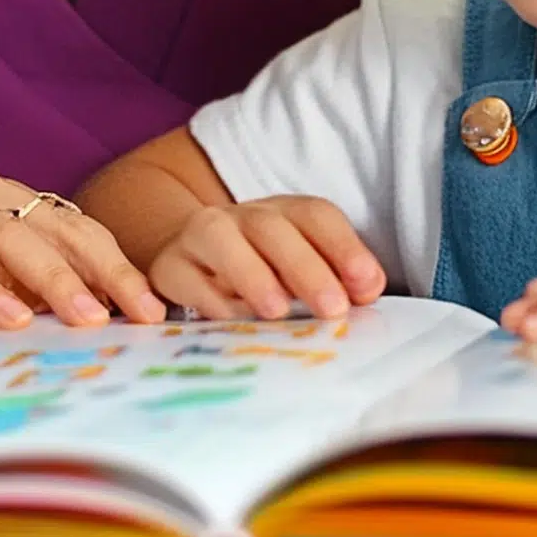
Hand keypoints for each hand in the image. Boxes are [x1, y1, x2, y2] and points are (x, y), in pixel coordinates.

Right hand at [0, 166, 165, 358]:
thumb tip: (89, 330)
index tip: (152, 310)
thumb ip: (13, 303)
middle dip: (102, 271)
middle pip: (51, 225)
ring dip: (51, 278)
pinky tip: (10, 317)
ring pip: (6, 234)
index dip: (115, 265)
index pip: (69, 228)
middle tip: (138, 315)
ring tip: (88, 318)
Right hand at [148, 195, 385, 320]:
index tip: (367, 286)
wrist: (187, 257)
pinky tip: (232, 322)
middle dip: (305, 266)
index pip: (316, 216)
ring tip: (277, 311)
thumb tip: (367, 290)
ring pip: (219, 238)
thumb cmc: (257, 272)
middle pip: (271, 227)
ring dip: (251, 272)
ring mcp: (200, 237)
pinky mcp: (169, 267)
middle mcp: (241, 217)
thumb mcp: (299, 270)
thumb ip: (337, 278)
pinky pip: (183, 276)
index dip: (344, 247)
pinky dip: (207, 298)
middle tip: (332, 308)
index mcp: (282, 214)